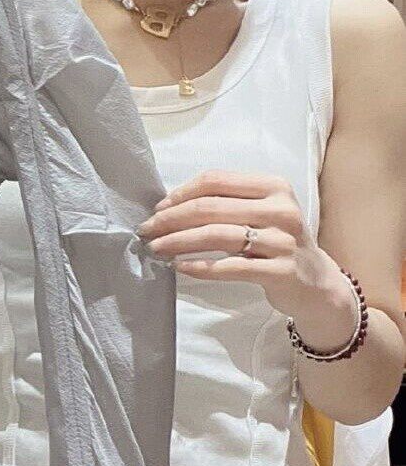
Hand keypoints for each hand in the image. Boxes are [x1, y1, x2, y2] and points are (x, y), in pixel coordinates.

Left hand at [138, 169, 353, 329]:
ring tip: (156, 248)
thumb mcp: (261, 213)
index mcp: (274, 186)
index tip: (158, 208)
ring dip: (178, 241)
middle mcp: (281, 209)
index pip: (215, 180)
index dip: (181, 193)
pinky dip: (200, 267)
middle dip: (171, 219)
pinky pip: (230, 267)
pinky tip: (180, 267)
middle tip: (147, 230)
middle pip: (211, 207)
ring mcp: (283, 241)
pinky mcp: (281, 271)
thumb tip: (170, 205)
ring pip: (216, 235)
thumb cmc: (279, 244)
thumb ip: (227, 203)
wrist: (317, 284)